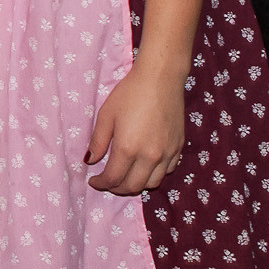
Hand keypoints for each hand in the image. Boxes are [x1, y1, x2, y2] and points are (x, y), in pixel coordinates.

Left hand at [85, 64, 185, 193]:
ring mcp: (168, 154)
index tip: (93, 180)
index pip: (113, 178)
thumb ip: (98, 141)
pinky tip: (144, 166)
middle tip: (107, 182)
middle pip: (134, 186)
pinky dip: (154, 174)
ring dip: (137, 185)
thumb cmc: (129, 94)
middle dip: (117, 188)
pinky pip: (167, 171)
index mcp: (128, 149)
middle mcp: (150, 156)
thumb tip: (90, 161)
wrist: (161, 80)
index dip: (101, 183)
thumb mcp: (106, 115)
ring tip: (125, 176)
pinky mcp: (179, 148)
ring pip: (153, 183)